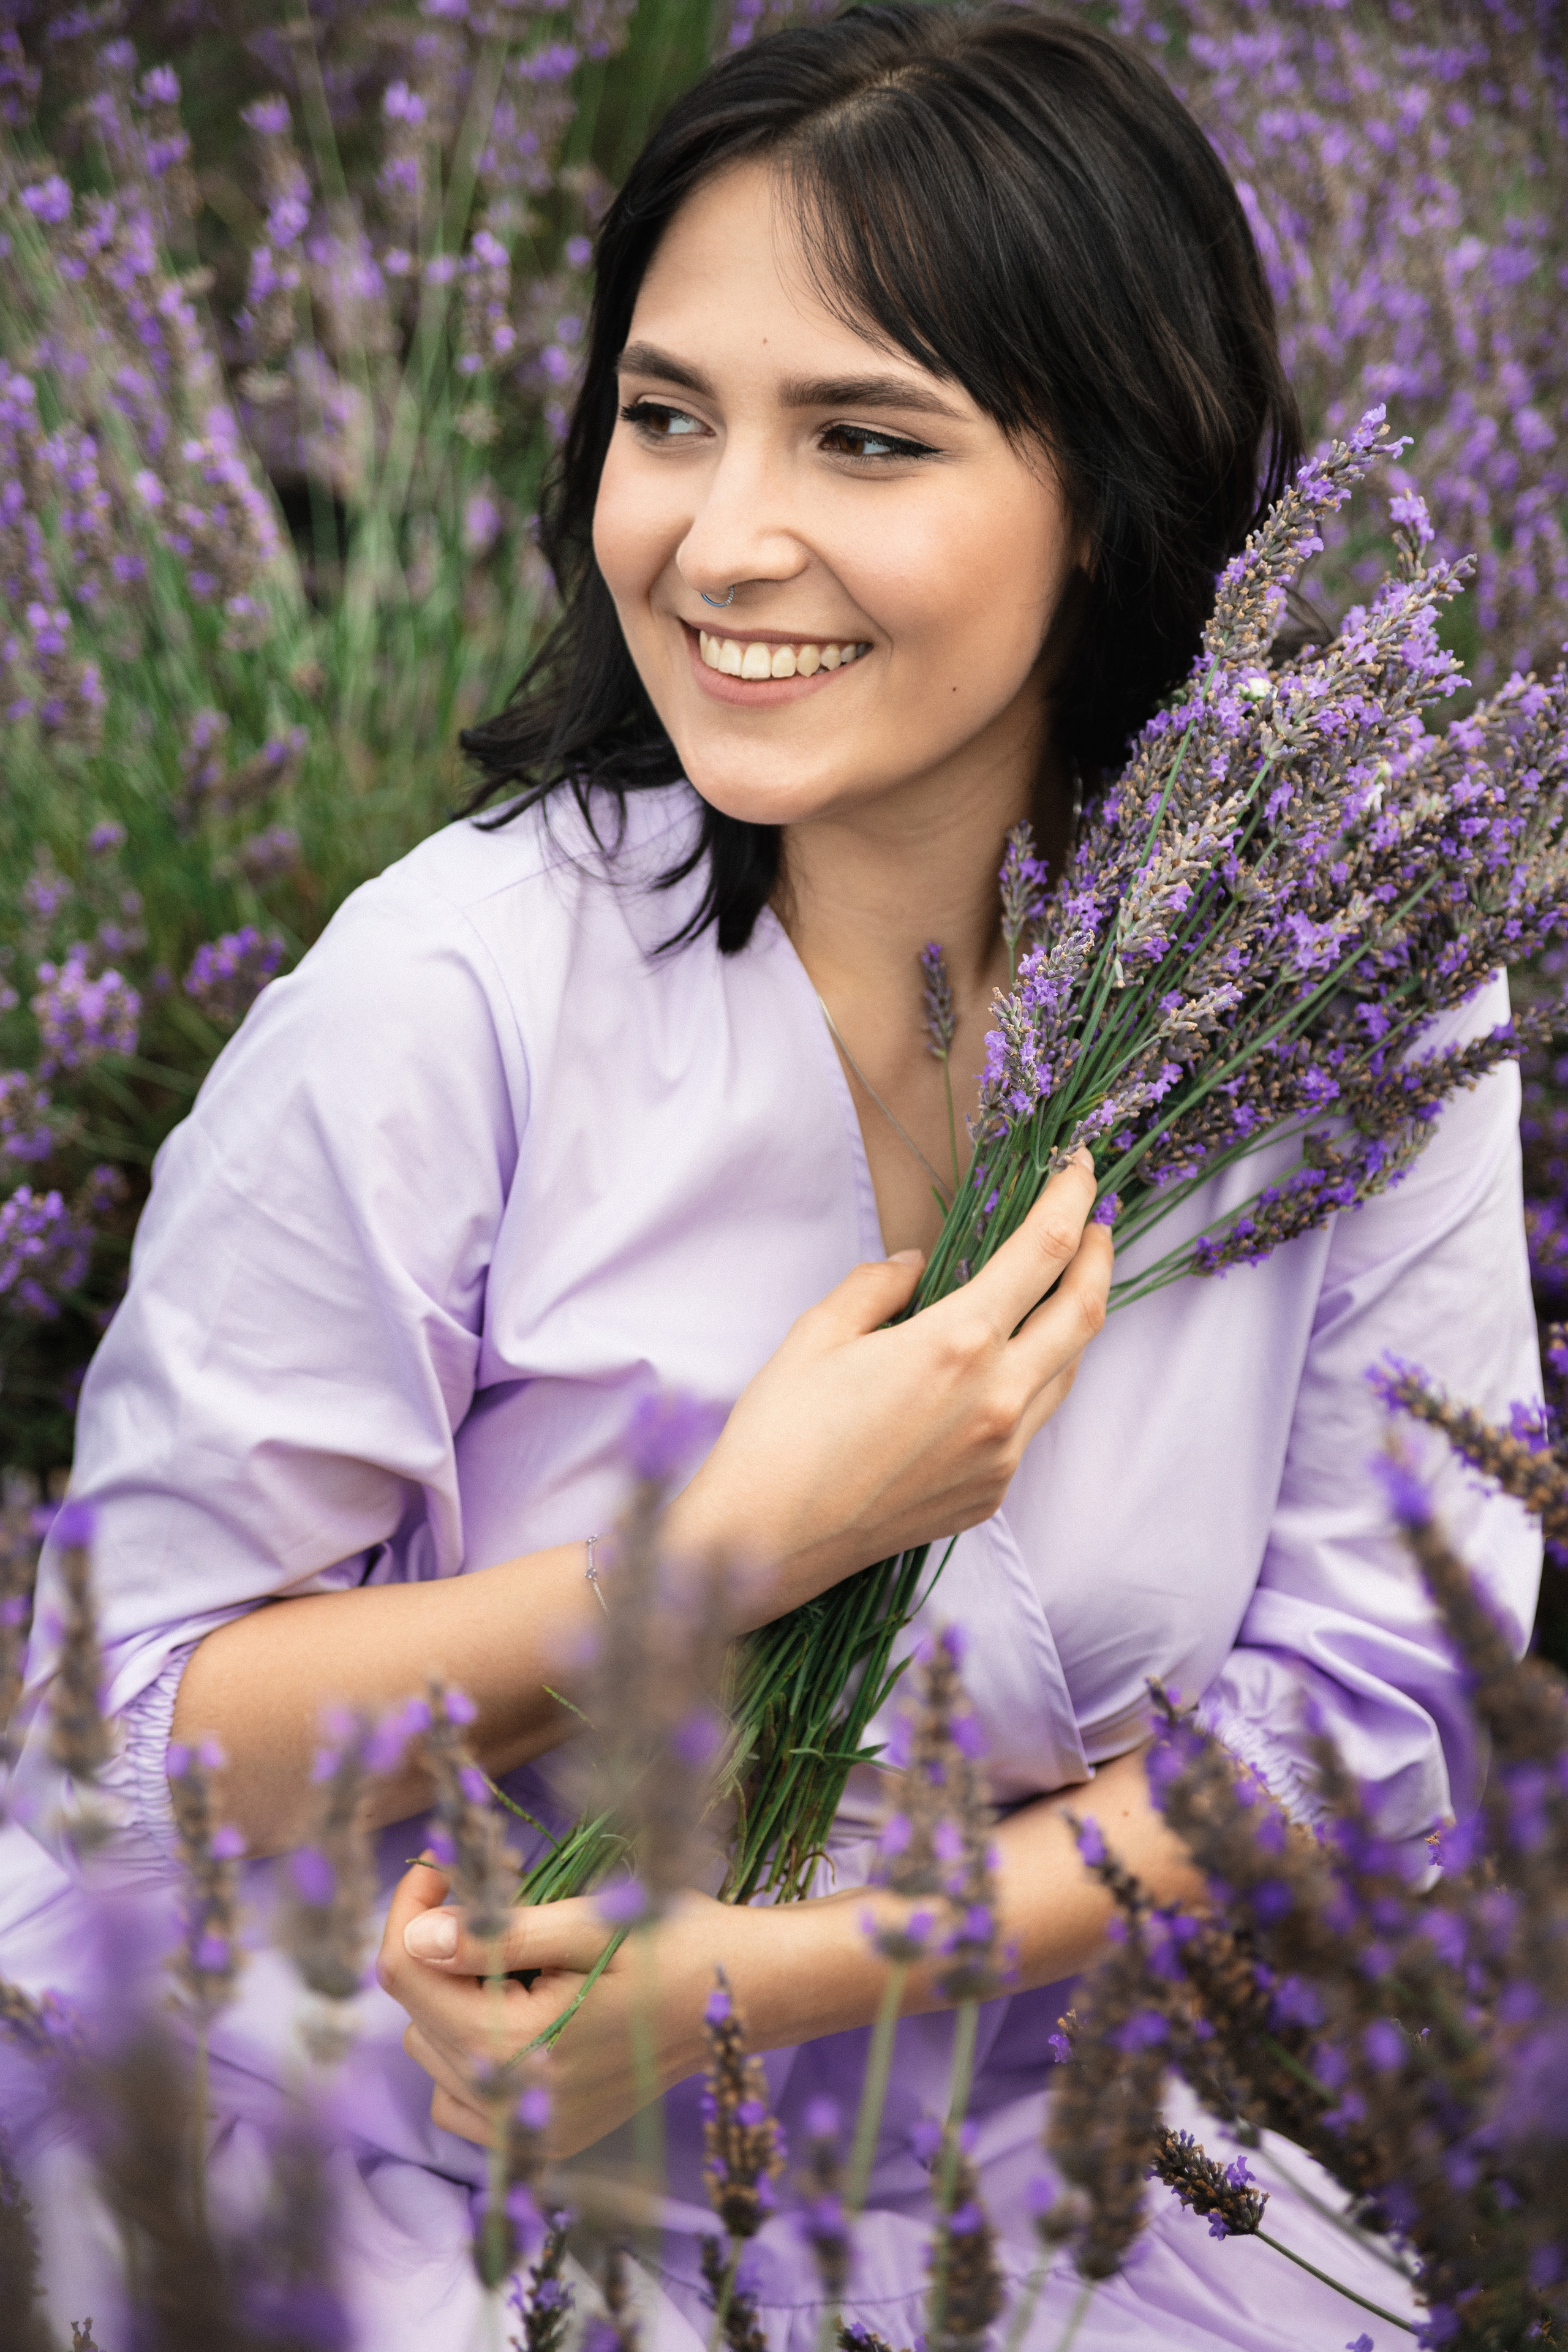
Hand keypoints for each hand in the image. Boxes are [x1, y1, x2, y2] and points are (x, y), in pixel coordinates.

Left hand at [377, 1860, 744, 2156]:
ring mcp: (530, 2132)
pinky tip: (525, 2012)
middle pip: (417, 2012)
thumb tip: (419, 1935)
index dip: (410, 1905)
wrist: (746, 1991)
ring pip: (435, 2052)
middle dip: (442, 1948)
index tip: (441, 1861)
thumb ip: (499, 1933)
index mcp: (514, 2046)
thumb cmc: (675, 1941)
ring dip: (458, 1998)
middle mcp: (513, 2106)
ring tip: (526, 1962)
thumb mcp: (588, 1921)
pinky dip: (475, 2051)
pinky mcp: (549, 2137)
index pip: (405, 1971)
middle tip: (502, 1901)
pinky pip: (465, 2097)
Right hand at [670, 1148, 1110, 1619]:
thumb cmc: (781, 1430)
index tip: (1083, 1167)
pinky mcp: (990, 1493)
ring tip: (1062, 1287)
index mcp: (957, 1343)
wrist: (767, 1539)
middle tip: (1096, 1221)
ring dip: (1073, 1321)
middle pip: (1083, 1311)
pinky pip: (1032, 1423)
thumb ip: (879, 1284)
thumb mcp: (818, 1331)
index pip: (1044, 1250)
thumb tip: (917, 1266)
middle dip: (1098, 1256)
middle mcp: (997, 1398)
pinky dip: (1033, 1380)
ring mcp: (1001, 1454)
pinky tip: (1006, 1365)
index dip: (1072, 1198)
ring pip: (1067, 1371)